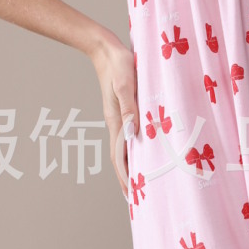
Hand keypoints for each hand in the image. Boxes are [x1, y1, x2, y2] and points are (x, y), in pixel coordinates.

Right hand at [92, 33, 137, 199]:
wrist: (106, 48)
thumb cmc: (119, 63)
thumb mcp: (126, 84)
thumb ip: (130, 107)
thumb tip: (132, 134)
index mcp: (116, 121)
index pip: (120, 157)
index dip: (126, 177)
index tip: (131, 196)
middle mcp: (116, 123)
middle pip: (120, 158)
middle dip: (127, 179)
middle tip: (135, 200)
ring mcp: (119, 117)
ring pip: (124, 148)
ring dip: (131, 166)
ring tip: (140, 183)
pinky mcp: (123, 110)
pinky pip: (128, 135)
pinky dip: (134, 149)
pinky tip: (142, 152)